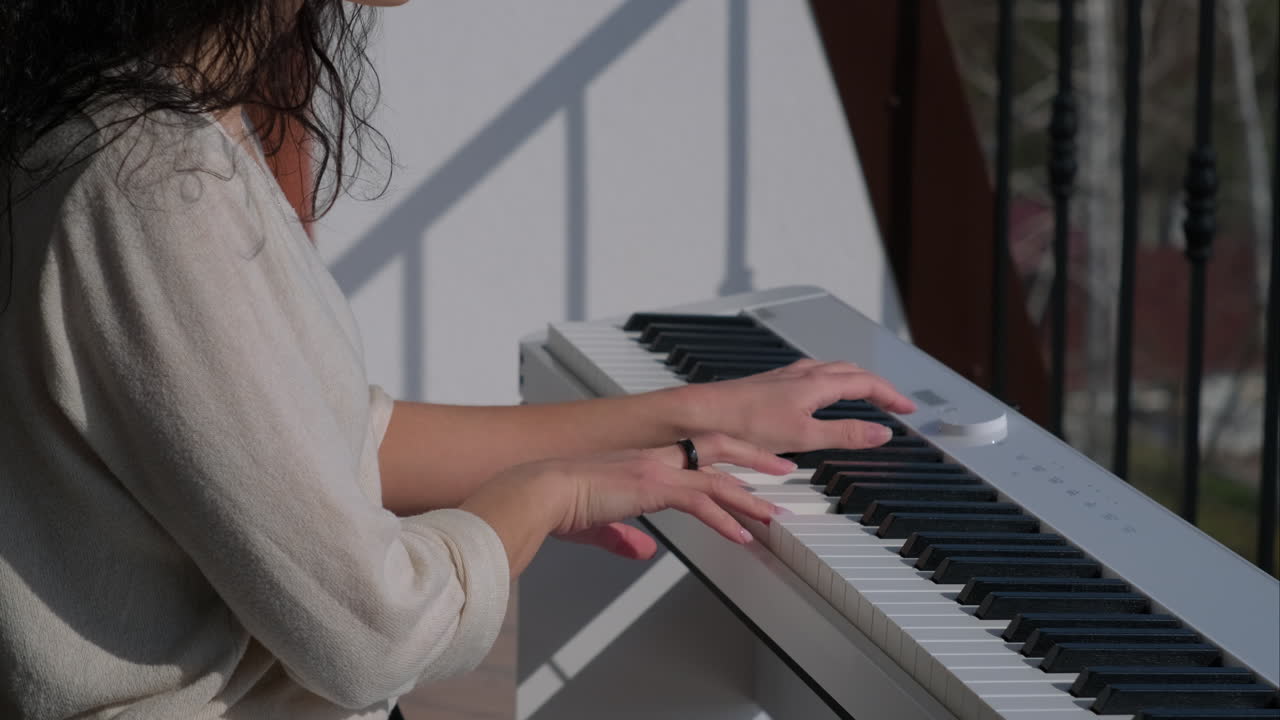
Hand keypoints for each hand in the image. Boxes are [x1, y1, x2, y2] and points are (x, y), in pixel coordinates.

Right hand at [480, 433, 790, 563]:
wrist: (536, 491)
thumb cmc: (554, 504)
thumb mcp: (597, 524)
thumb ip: (623, 537)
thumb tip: (643, 551)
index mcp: (642, 460)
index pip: (695, 451)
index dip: (726, 457)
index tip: (749, 467)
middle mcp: (654, 458)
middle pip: (719, 449)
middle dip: (756, 460)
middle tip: (785, 471)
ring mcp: (656, 469)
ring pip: (718, 478)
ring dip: (751, 496)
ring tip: (775, 513)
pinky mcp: (652, 487)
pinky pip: (700, 502)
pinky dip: (725, 519)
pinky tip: (741, 534)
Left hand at [681, 360, 916, 452]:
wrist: (705, 413)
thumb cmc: (745, 422)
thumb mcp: (803, 436)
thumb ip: (844, 434)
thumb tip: (881, 433)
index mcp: (817, 383)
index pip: (866, 383)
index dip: (891, 396)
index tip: (908, 409)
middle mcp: (804, 373)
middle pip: (852, 372)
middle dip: (877, 386)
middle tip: (894, 403)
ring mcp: (787, 376)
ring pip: (831, 370)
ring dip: (854, 380)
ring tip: (865, 394)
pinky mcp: (772, 384)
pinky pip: (813, 375)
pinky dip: (831, 382)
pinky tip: (819, 394)